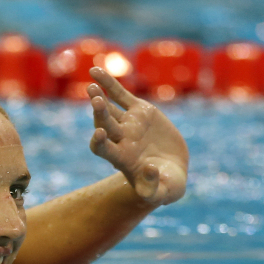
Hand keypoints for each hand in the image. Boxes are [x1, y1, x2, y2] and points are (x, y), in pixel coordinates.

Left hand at [87, 67, 188, 205]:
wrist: (173, 171)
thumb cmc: (166, 187)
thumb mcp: (163, 193)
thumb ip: (153, 188)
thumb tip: (148, 169)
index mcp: (122, 159)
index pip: (103, 150)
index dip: (99, 142)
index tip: (99, 135)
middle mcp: (120, 140)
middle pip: (104, 125)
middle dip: (99, 114)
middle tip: (96, 101)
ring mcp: (128, 124)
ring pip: (109, 109)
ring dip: (98, 97)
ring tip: (90, 86)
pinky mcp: (139, 111)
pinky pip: (119, 94)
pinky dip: (107, 83)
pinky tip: (94, 70)